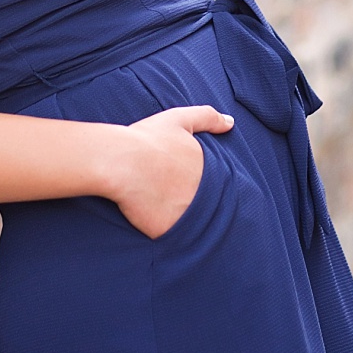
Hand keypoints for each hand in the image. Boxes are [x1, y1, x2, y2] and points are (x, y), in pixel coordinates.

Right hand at [108, 105, 233, 237]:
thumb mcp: (181, 119)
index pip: (216, 184)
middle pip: (203, 204)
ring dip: (179, 217)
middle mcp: (203, 195)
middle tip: (169, 193)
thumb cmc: (148, 139)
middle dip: (191, 201)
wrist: (121, 162)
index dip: (201, 183)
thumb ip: (208, 118)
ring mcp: (186, 215)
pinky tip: (149, 218)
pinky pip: (167, 235)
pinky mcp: (166, 231)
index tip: (182, 180)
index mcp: (210, 171)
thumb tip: (231, 123)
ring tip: (159, 207)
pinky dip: (161, 229)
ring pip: (187, 221)